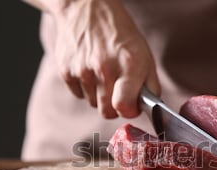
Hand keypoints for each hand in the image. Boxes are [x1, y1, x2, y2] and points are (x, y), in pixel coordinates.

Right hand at [52, 0, 159, 117]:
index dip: (129, 110)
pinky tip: (90, 70)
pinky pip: (78, 94)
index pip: (124, 107)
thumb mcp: (145, 55)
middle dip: (114, 107)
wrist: (86, 8)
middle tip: (118, 92)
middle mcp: (104, 68)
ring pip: (93, 104)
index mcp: (129, 65)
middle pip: (107, 112)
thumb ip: (150, 85)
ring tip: (103, 74)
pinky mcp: (66, 71)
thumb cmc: (120, 35)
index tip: (131, 105)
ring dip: (99, 95)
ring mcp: (83, 70)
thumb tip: (150, 108)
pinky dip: (85, 88)